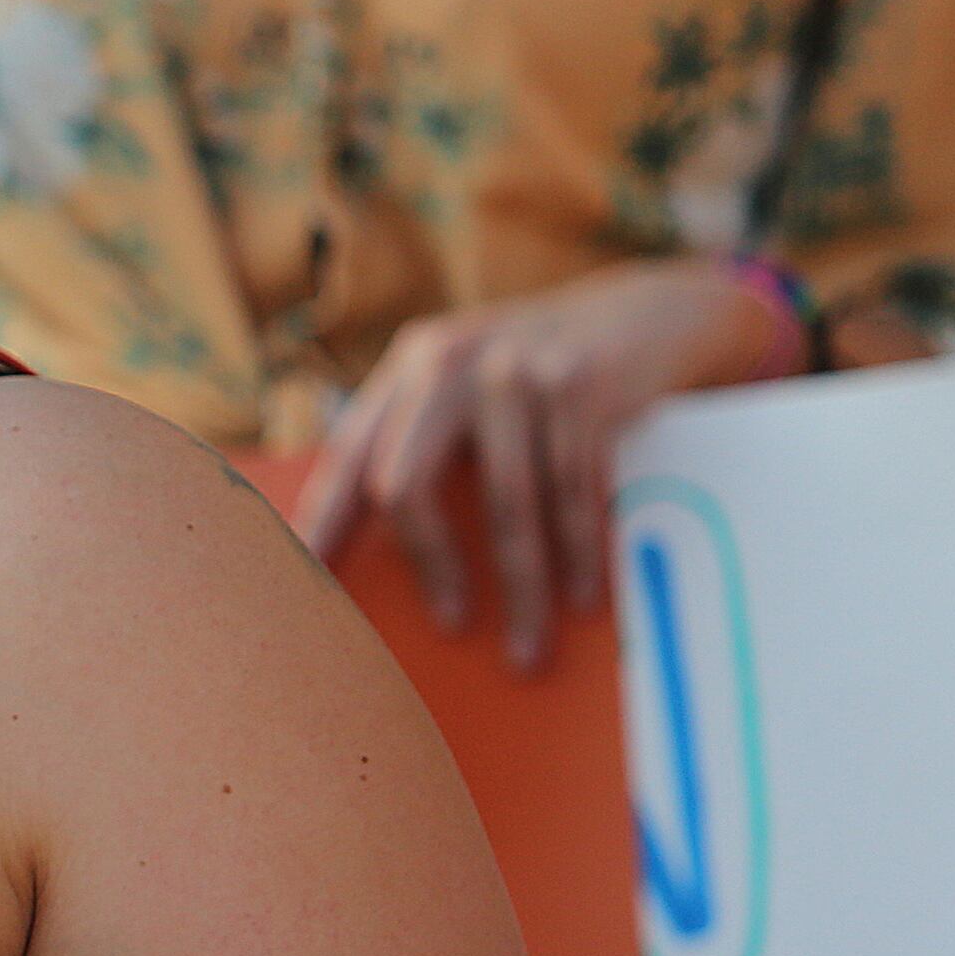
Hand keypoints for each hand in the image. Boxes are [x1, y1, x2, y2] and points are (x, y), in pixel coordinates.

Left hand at [300, 259, 793, 672]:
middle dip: (427, 566)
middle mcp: (450, 362)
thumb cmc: (537, 376)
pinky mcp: (583, 385)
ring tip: (526, 646)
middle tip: (449, 626)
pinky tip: (581, 598)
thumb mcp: (465, 384)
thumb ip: (416, 440)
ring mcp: (517, 370)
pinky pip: (575, 492)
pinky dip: (579, 554)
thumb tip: (361, 554)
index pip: (348, 458)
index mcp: (408, 368)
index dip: (322, 526)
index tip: (309, 593)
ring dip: (521, 586)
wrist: (645, 309)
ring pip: (507, 503)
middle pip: (408, 482)